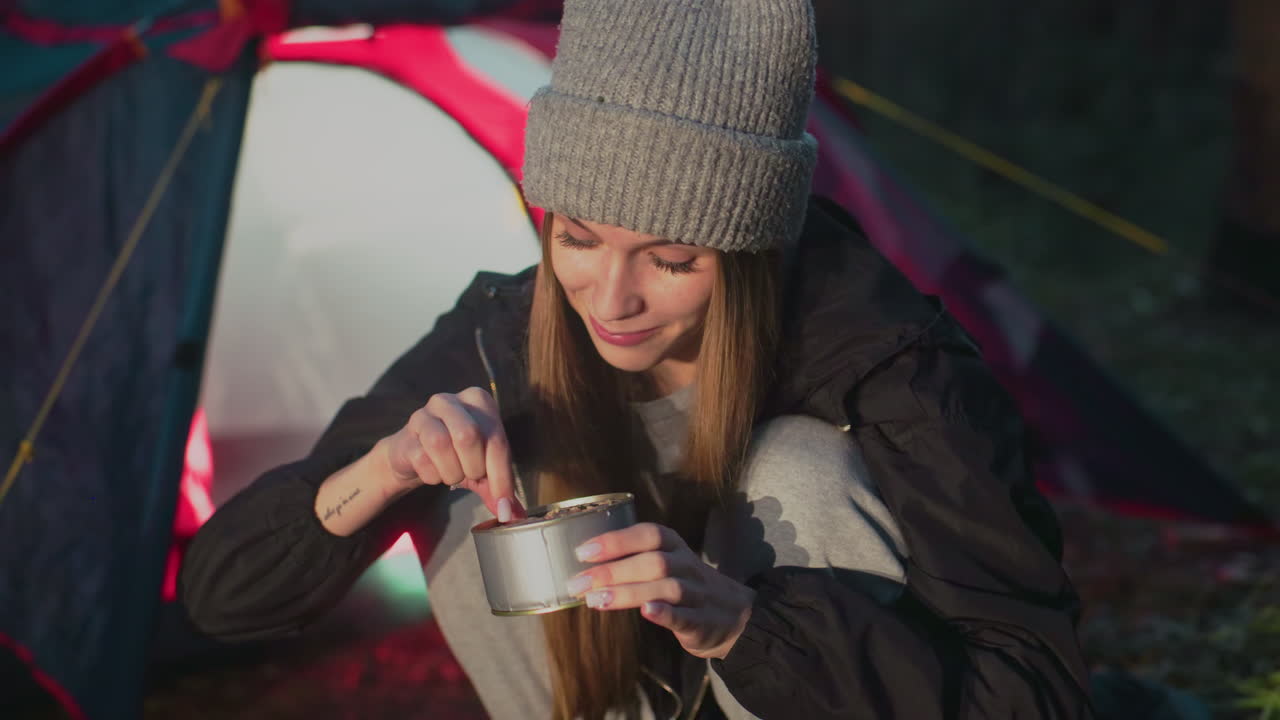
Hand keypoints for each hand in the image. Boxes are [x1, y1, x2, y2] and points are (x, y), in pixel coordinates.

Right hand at [381, 387, 525, 522]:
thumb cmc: (454, 456)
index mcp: (478, 402)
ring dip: (451, 472)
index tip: (504, 505)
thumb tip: (514, 515)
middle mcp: (451, 401)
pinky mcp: (406, 434)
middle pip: (468, 435)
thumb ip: (499, 488)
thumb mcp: (482, 467)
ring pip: (441, 443)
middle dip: (473, 467)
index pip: (496, 439)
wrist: (412, 456)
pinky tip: (434, 474)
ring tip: (452, 475)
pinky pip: (421, 459)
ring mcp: (424, 415)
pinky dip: (433, 476)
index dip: (502, 476)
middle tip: (471, 476)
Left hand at [568, 522, 755, 659]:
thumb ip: (633, 560)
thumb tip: (585, 565)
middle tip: (578, 583)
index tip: (583, 552)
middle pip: (652, 562)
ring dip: (628, 593)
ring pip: (665, 587)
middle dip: (612, 571)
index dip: (616, 541)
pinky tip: (645, 613)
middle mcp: (686, 565)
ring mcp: (696, 593)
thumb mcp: (666, 562)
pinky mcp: (701, 621)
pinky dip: (665, 613)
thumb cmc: (685, 586)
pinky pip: (684, 615)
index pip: (647, 535)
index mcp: (674, 546)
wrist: (734, 617)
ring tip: (595, 601)